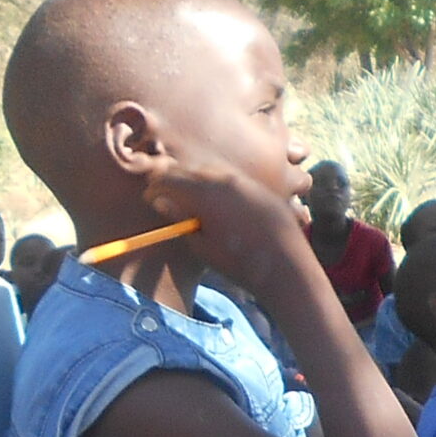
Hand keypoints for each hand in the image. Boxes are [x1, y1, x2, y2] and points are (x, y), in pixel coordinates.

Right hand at [138, 151, 311, 300]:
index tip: (149, 198)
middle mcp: (225, 180)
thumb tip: (162, 202)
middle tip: (164, 194)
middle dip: (174, 179)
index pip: (170, 179)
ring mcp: (245, 182)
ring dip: (196, 180)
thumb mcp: (203, 246)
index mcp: (206, 194)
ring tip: (189, 198)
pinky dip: (217, 185)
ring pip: (212, 171)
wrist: (286, 267)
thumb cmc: (240, 263)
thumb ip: (181, 220)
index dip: (155, 187)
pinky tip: (216, 202)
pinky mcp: (260, 188)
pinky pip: (231, 179)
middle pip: (190, 170)